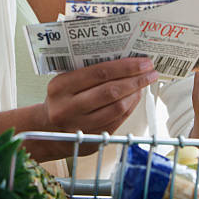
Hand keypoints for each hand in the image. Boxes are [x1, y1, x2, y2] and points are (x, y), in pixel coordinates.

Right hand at [42, 57, 157, 140]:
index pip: (99, 72)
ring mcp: (79, 125)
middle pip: (111, 91)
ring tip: (144, 83)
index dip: (125, 66)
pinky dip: (130, 108)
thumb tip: (124, 59)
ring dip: (135, 94)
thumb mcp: (64, 82)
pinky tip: (135, 98)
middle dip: (135, 79)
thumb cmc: (61, 99)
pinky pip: (117, 121)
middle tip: (151, 71)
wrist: (47, 130)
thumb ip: (87, 72)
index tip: (143, 61)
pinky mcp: (91, 139)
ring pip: (117, 108)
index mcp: (60, 86)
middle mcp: (67, 107)